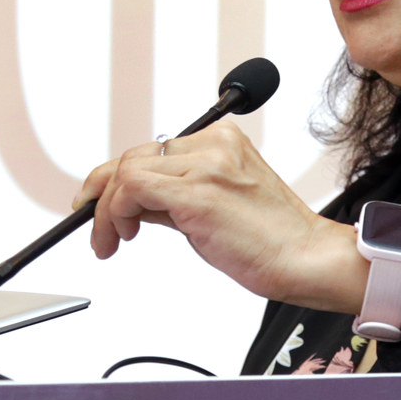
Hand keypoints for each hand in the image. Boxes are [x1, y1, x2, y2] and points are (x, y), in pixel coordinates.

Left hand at [74, 123, 368, 312]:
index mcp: (222, 140)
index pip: (152, 151)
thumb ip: (172, 199)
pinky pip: (132, 188)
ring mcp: (206, 164)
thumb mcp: (213, 208)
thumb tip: (128, 205)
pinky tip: (120, 237)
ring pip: (127, 170)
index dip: (117, 178)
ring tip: (108, 241)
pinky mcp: (197, 192)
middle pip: (134, 156)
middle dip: (103, 193)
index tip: (99, 203)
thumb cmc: (271, 241)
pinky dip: (114, 212)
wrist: (306, 259)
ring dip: (105, 210)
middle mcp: (213, 144)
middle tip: (94, 228)